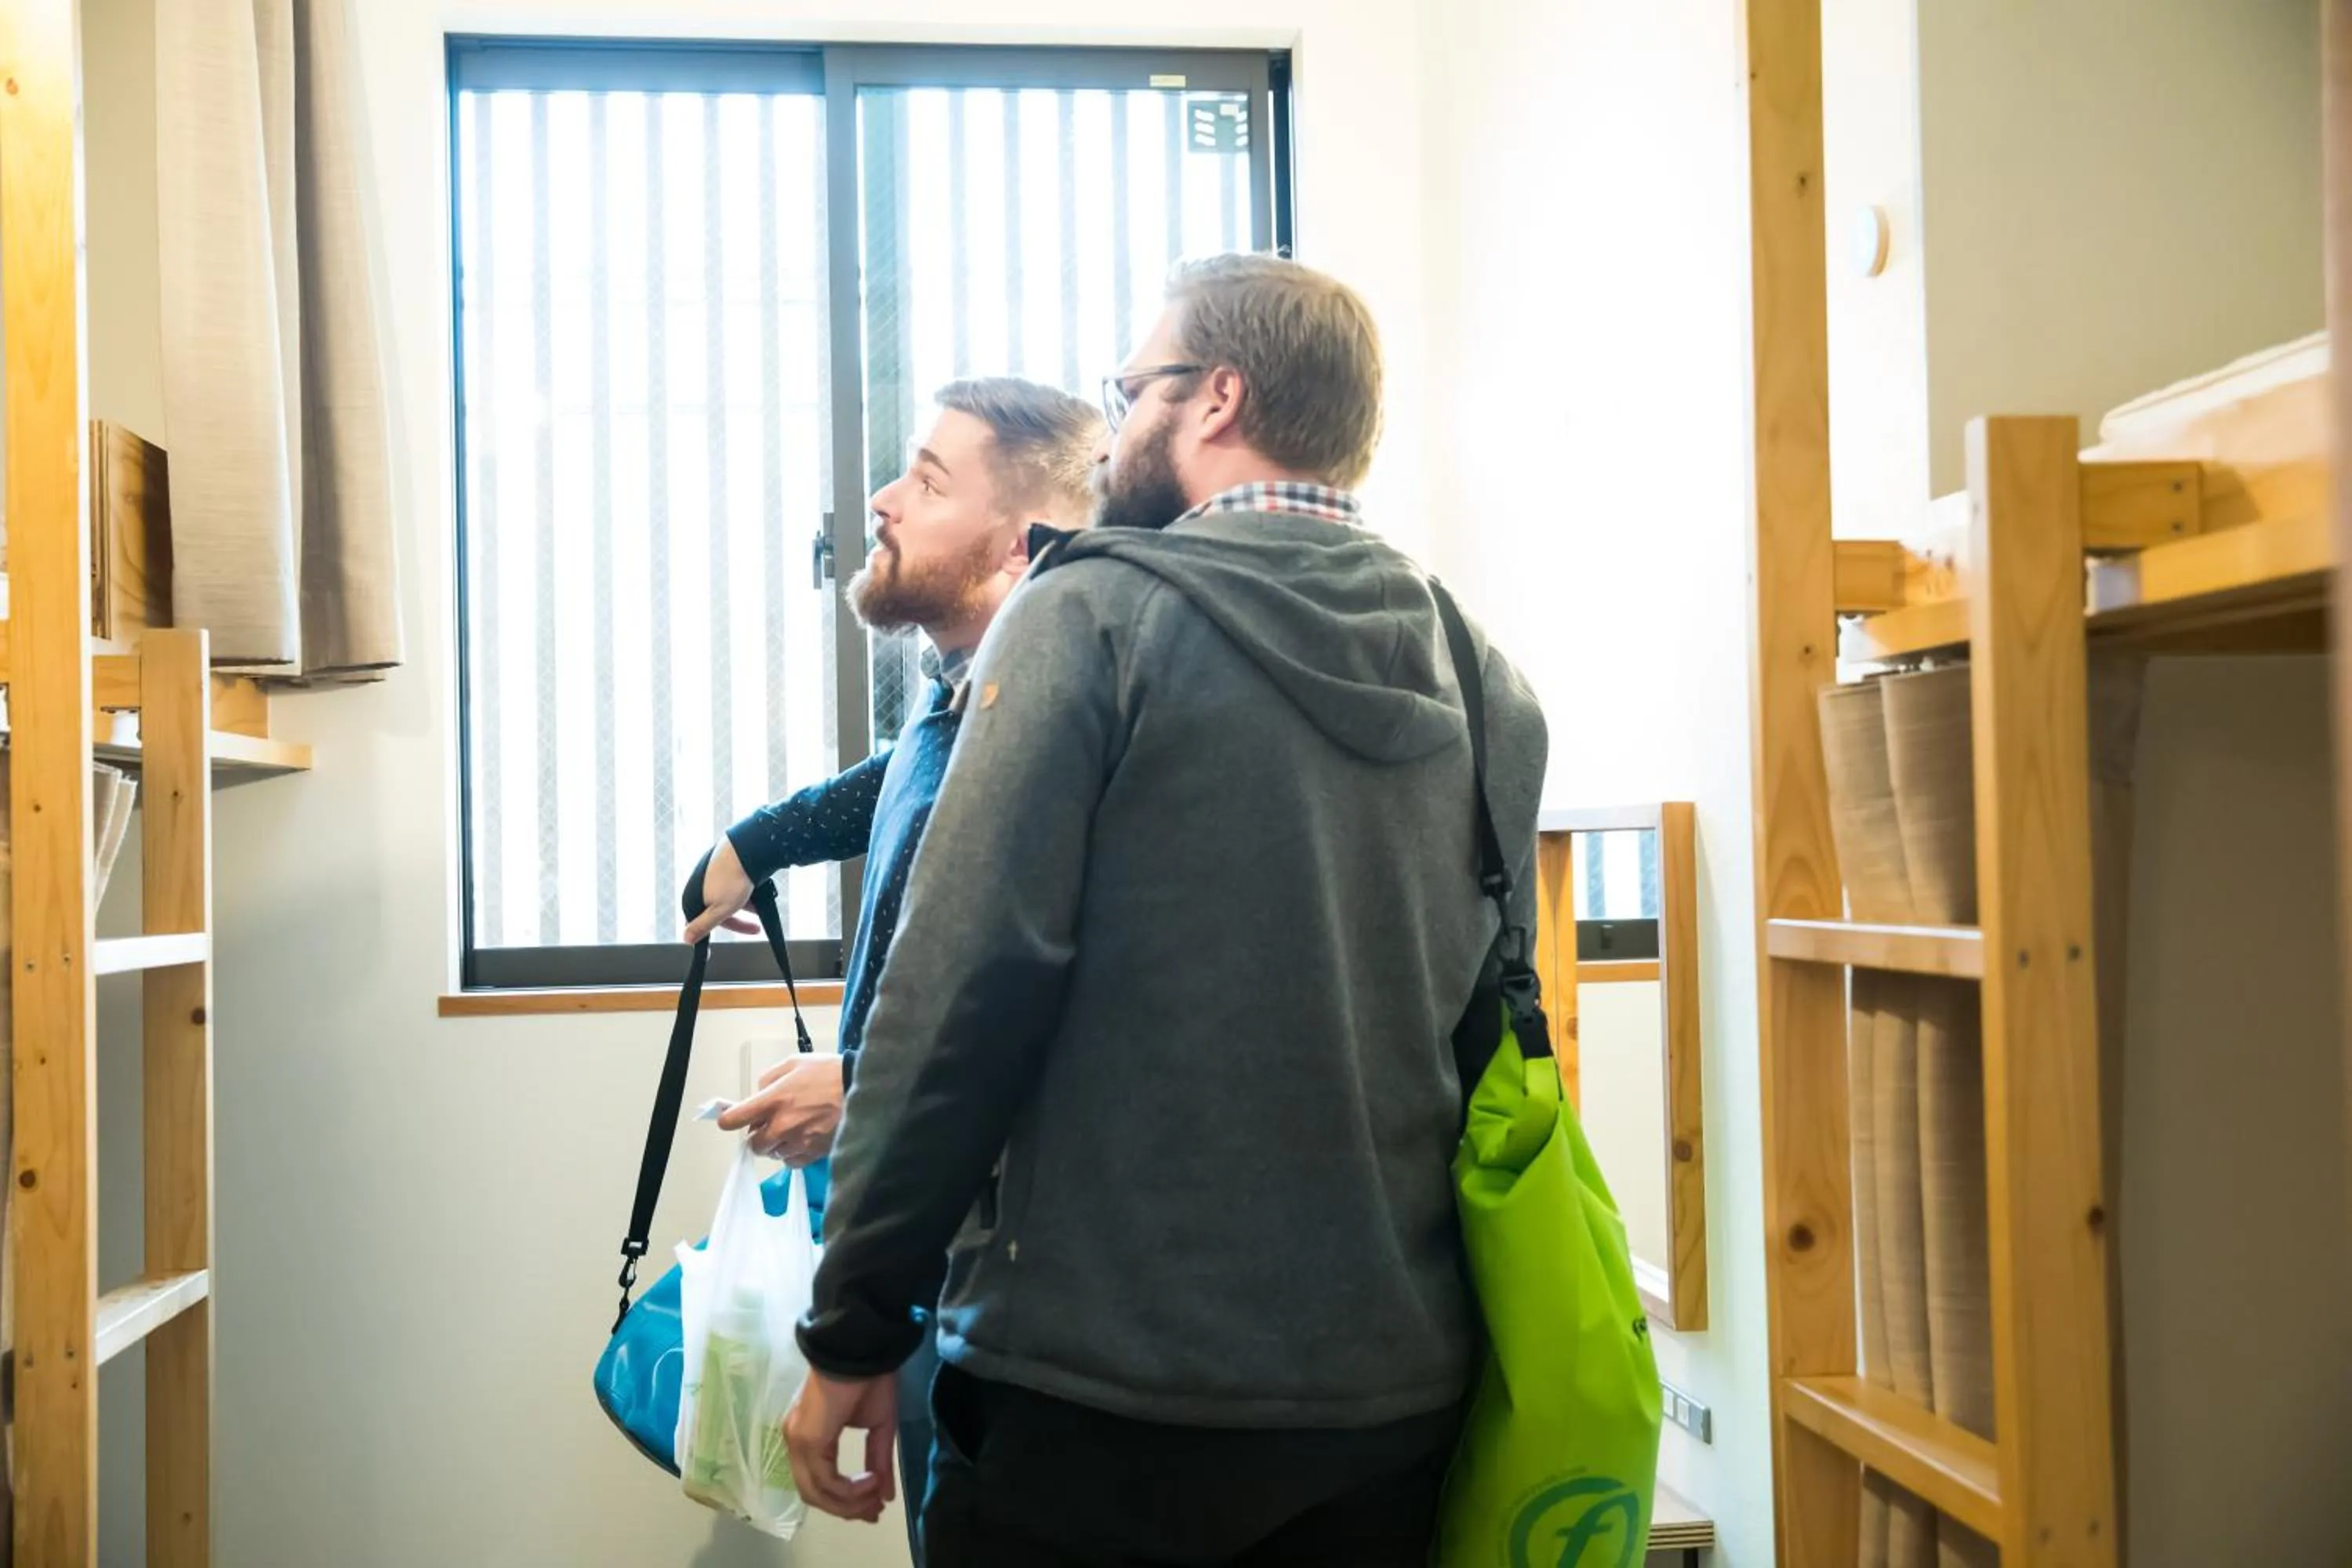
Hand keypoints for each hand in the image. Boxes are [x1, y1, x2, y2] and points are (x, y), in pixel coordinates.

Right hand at [683, 835, 761, 942]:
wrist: (747, 848)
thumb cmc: (734, 880)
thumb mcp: (720, 910)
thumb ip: (703, 925)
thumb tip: (685, 939)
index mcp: (692, 896)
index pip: (701, 924)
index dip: (711, 935)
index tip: (711, 953)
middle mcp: (698, 883)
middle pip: (716, 910)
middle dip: (737, 919)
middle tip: (756, 927)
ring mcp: (709, 871)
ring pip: (727, 896)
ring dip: (745, 906)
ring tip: (761, 907)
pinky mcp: (721, 862)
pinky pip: (732, 883)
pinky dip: (745, 891)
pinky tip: (756, 891)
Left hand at [716, 1054, 845, 1164]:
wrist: (862, 1089)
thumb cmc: (828, 1072)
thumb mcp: (794, 1063)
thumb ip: (769, 1079)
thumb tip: (758, 1095)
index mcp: (773, 1100)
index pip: (734, 1119)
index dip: (729, 1119)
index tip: (733, 1118)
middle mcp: (782, 1125)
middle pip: (753, 1144)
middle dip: (758, 1135)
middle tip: (771, 1123)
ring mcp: (798, 1142)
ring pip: (773, 1154)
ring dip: (776, 1144)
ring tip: (792, 1130)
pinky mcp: (813, 1153)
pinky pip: (791, 1162)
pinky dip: (792, 1153)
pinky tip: (803, 1139)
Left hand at [785, 1368, 897, 1522]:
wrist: (860, 1349)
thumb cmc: (869, 1379)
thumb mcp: (879, 1426)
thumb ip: (878, 1461)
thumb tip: (885, 1497)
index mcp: (810, 1436)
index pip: (819, 1483)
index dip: (846, 1501)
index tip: (874, 1508)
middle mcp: (797, 1442)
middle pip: (814, 1494)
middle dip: (847, 1508)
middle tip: (874, 1512)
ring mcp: (798, 1441)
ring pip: (815, 1492)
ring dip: (847, 1502)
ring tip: (875, 1498)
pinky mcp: (806, 1440)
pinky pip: (823, 1480)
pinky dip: (847, 1489)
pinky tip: (870, 1481)